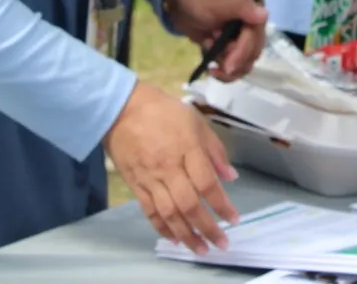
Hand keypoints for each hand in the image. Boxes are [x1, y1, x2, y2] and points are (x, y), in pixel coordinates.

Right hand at [106, 82, 239, 253]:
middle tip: (221, 243)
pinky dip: (161, 227)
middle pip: (189, 205)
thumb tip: (231, 176)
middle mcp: (169, 168)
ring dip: (186, 234)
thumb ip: (215, 151)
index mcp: (187, 149)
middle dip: (207, 228)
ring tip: (200, 248)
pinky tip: (174, 238)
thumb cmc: (164, 112)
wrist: (122, 108)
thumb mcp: (196, 122)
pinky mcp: (136, 184)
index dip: (222, 204)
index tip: (234, 219)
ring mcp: (150, 178)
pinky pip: (149, 211)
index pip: (207, 184)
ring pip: (169, 213)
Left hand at [164, 0, 268, 81]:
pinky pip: (234, 68)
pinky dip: (223, 72)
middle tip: (212, 56)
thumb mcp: (215, 2)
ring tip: (208, 51)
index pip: (254, 37)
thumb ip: (239, 7)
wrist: (178, 2)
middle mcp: (253, 25)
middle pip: (252, 53)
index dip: (242, 53)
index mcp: (254, 9)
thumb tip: (264, 15)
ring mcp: (242, 38)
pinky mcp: (231, 49)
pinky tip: (210, 66)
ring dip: (227, 66)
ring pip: (245, 64)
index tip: (227, 66)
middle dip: (233, 60)